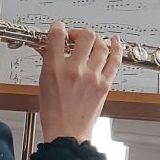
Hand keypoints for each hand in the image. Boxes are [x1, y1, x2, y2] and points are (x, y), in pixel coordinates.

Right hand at [37, 24, 121, 143]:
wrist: (67, 132)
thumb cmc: (53, 111)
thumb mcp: (43, 81)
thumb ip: (47, 60)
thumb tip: (48, 46)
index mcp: (55, 68)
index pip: (57, 35)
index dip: (58, 27)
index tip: (59, 29)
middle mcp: (75, 70)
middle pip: (85, 36)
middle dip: (79, 33)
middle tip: (75, 38)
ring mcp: (92, 77)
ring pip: (101, 46)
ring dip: (95, 40)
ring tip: (91, 42)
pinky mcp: (104, 84)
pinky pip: (115, 61)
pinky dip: (116, 48)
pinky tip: (115, 42)